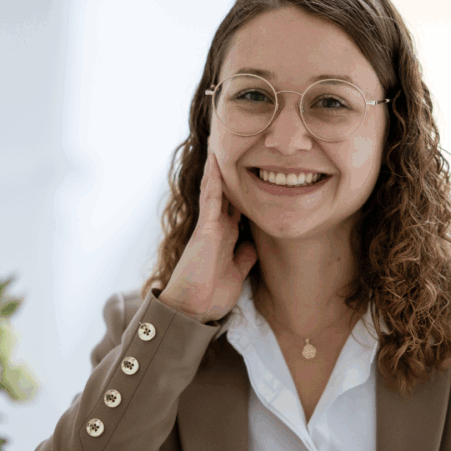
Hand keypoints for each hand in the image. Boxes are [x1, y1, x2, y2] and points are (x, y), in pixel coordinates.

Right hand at [159, 151, 257, 323]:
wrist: (192, 309)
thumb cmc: (211, 295)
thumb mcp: (237, 273)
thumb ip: (244, 256)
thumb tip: (254, 244)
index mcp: (225, 237)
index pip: (238, 208)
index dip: (247, 191)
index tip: (258, 173)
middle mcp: (217, 227)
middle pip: (228, 193)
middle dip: (235, 173)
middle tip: (244, 147)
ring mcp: (210, 225)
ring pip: (217, 189)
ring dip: (221, 168)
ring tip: (225, 141)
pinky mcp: (205, 227)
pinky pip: (210, 197)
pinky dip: (214, 178)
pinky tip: (217, 158)